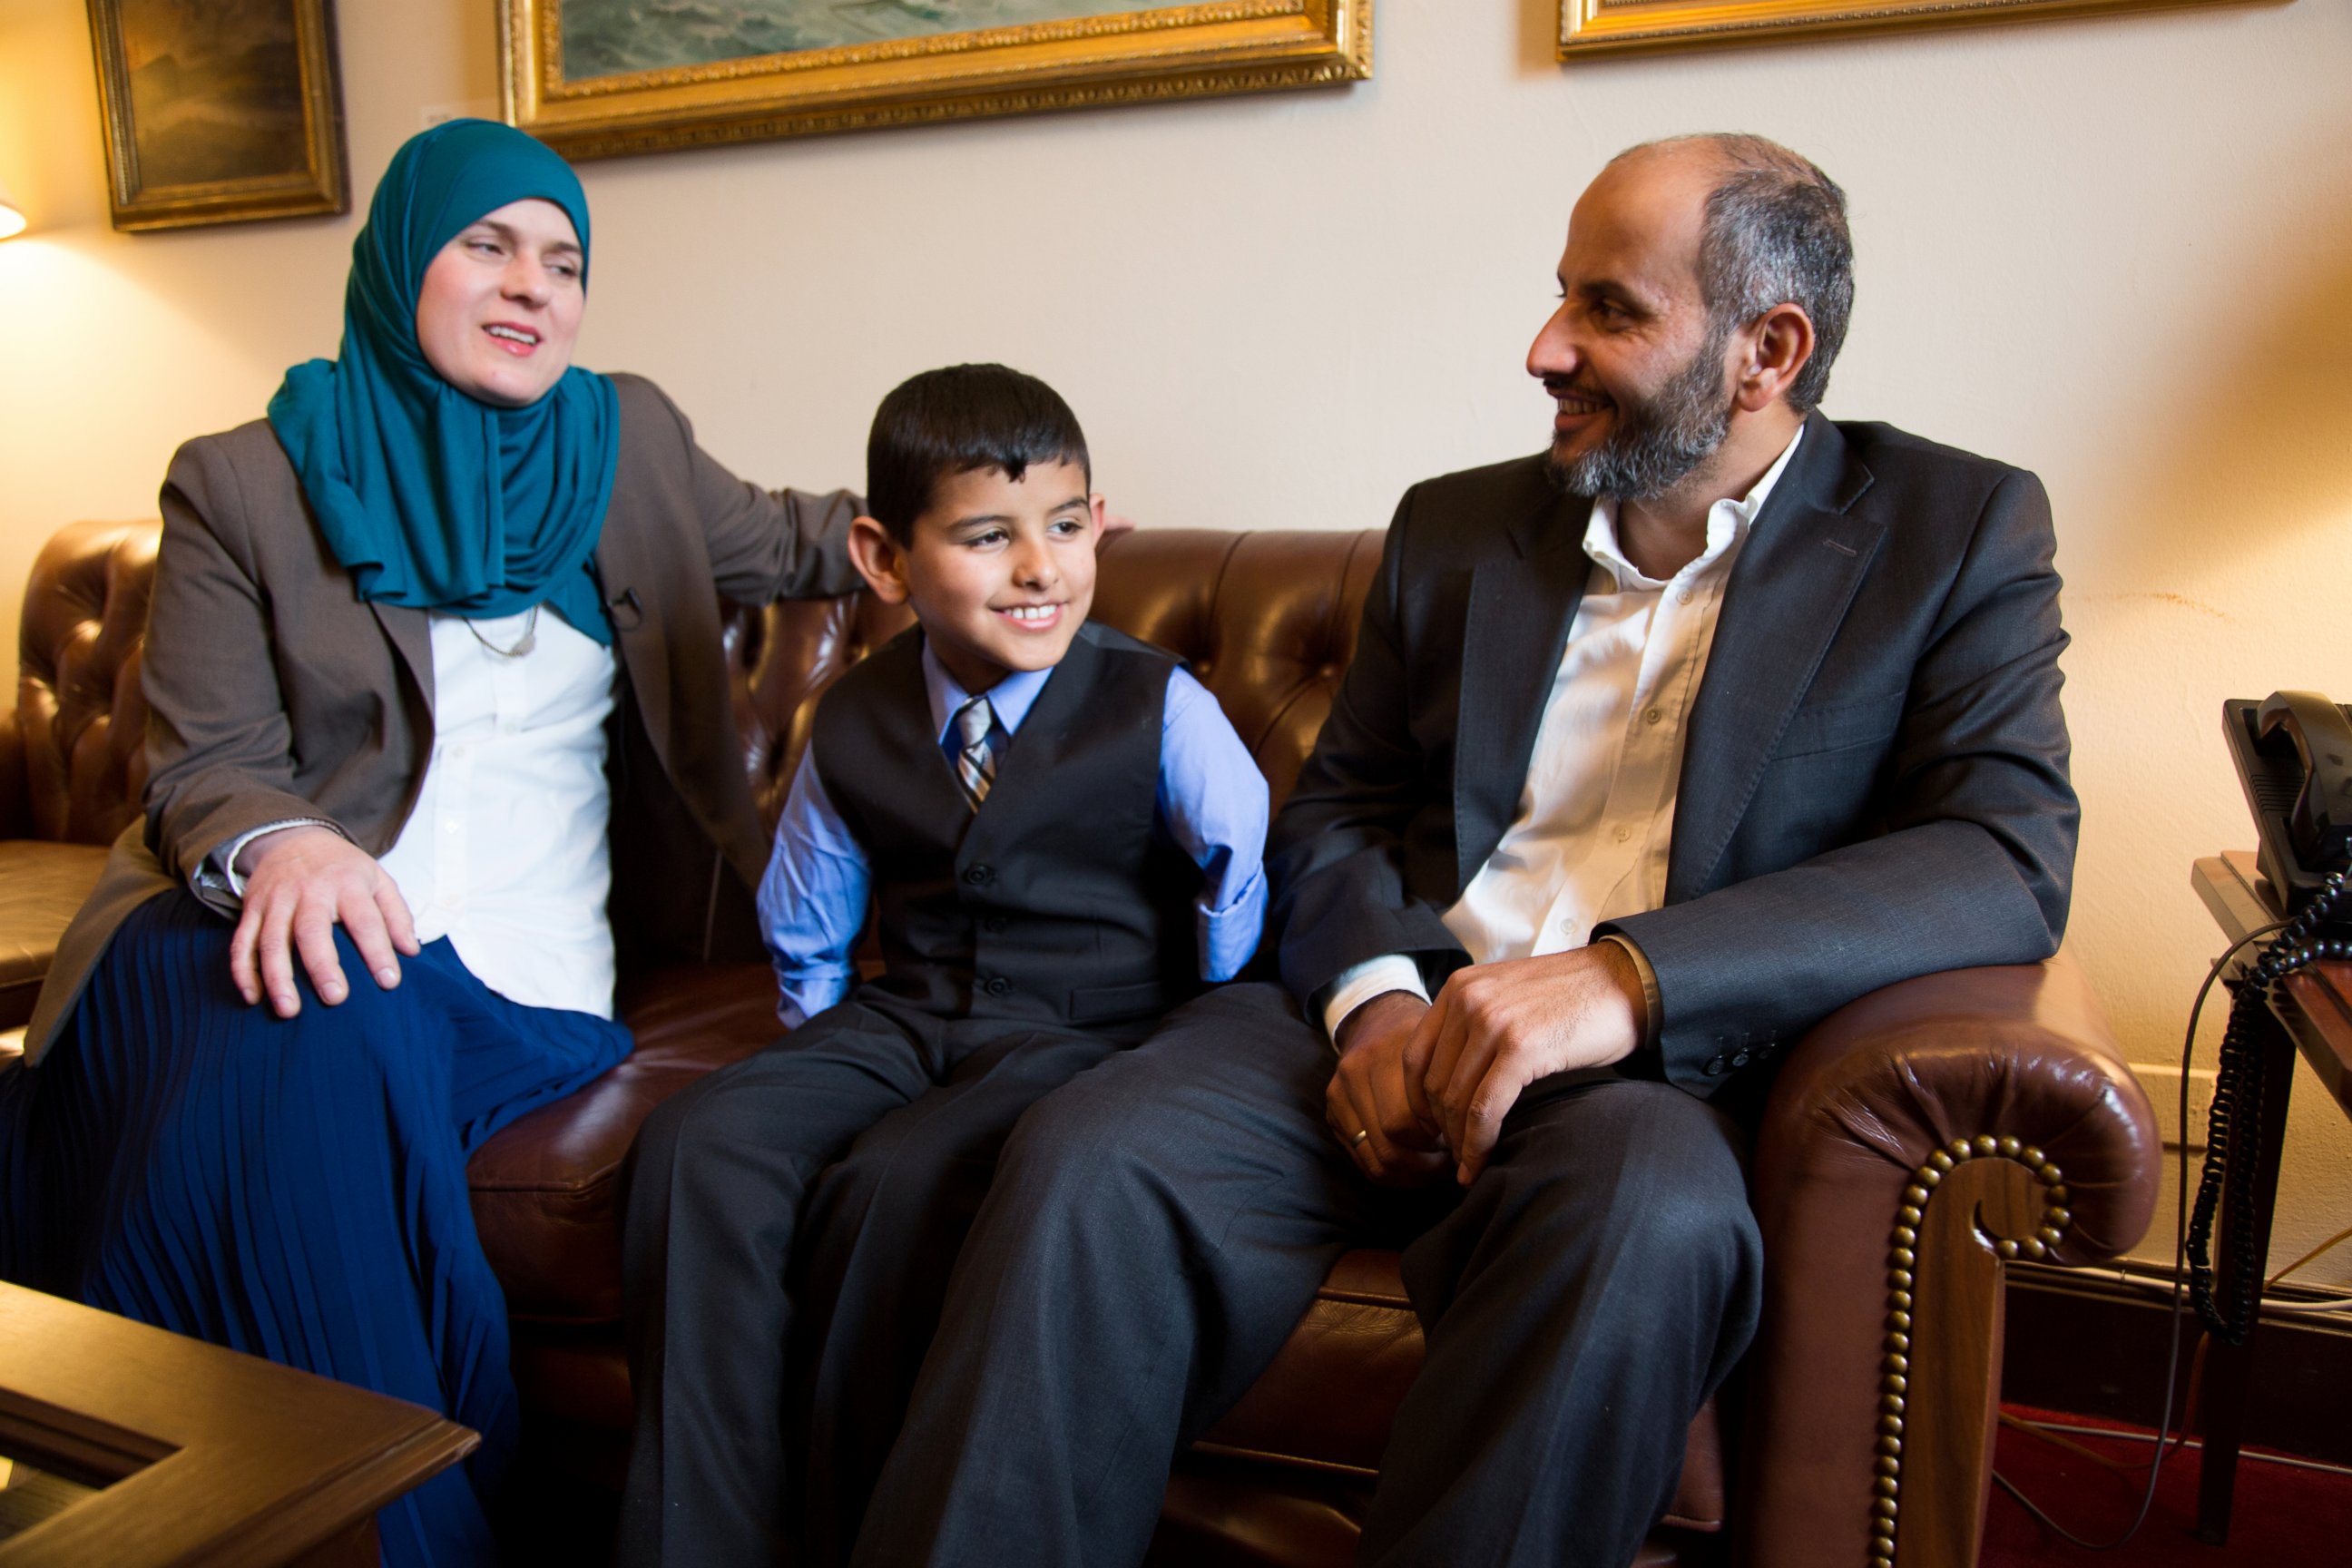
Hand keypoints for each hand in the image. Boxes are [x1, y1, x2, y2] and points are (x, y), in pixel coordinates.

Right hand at [230, 827, 419, 1016]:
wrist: (293, 837)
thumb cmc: (342, 868)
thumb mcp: (377, 878)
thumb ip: (396, 914)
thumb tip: (411, 950)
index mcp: (347, 883)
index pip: (366, 920)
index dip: (378, 951)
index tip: (389, 982)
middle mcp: (309, 891)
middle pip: (312, 931)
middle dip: (323, 966)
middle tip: (335, 999)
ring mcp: (276, 900)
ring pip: (272, 940)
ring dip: (277, 977)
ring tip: (289, 1010)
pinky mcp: (252, 909)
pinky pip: (242, 942)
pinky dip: (243, 971)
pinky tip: (253, 997)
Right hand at [1325, 990, 1452, 1186]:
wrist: (1378, 1014)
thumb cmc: (1427, 1036)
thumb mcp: (1450, 1045)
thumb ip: (1463, 1080)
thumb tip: (1483, 1131)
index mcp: (1389, 1051)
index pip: (1411, 1120)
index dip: (1442, 1141)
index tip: (1467, 1145)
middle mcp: (1357, 1070)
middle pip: (1392, 1142)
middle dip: (1428, 1163)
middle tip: (1455, 1159)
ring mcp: (1339, 1091)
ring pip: (1376, 1159)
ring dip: (1411, 1173)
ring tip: (1437, 1166)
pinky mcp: (1332, 1108)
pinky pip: (1361, 1159)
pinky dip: (1391, 1172)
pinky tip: (1415, 1164)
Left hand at [1418, 944, 1645, 1185]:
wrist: (1628, 982)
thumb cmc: (1575, 1000)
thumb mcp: (1510, 1000)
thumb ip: (1476, 1028)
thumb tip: (1452, 1085)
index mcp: (1460, 987)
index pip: (1416, 1057)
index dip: (1418, 1103)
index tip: (1433, 1132)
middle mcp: (1468, 1000)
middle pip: (1433, 1082)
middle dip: (1440, 1128)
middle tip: (1454, 1158)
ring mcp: (1493, 1021)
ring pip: (1455, 1100)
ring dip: (1459, 1143)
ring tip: (1468, 1168)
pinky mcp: (1521, 1046)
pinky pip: (1485, 1108)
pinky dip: (1479, 1143)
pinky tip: (1482, 1164)